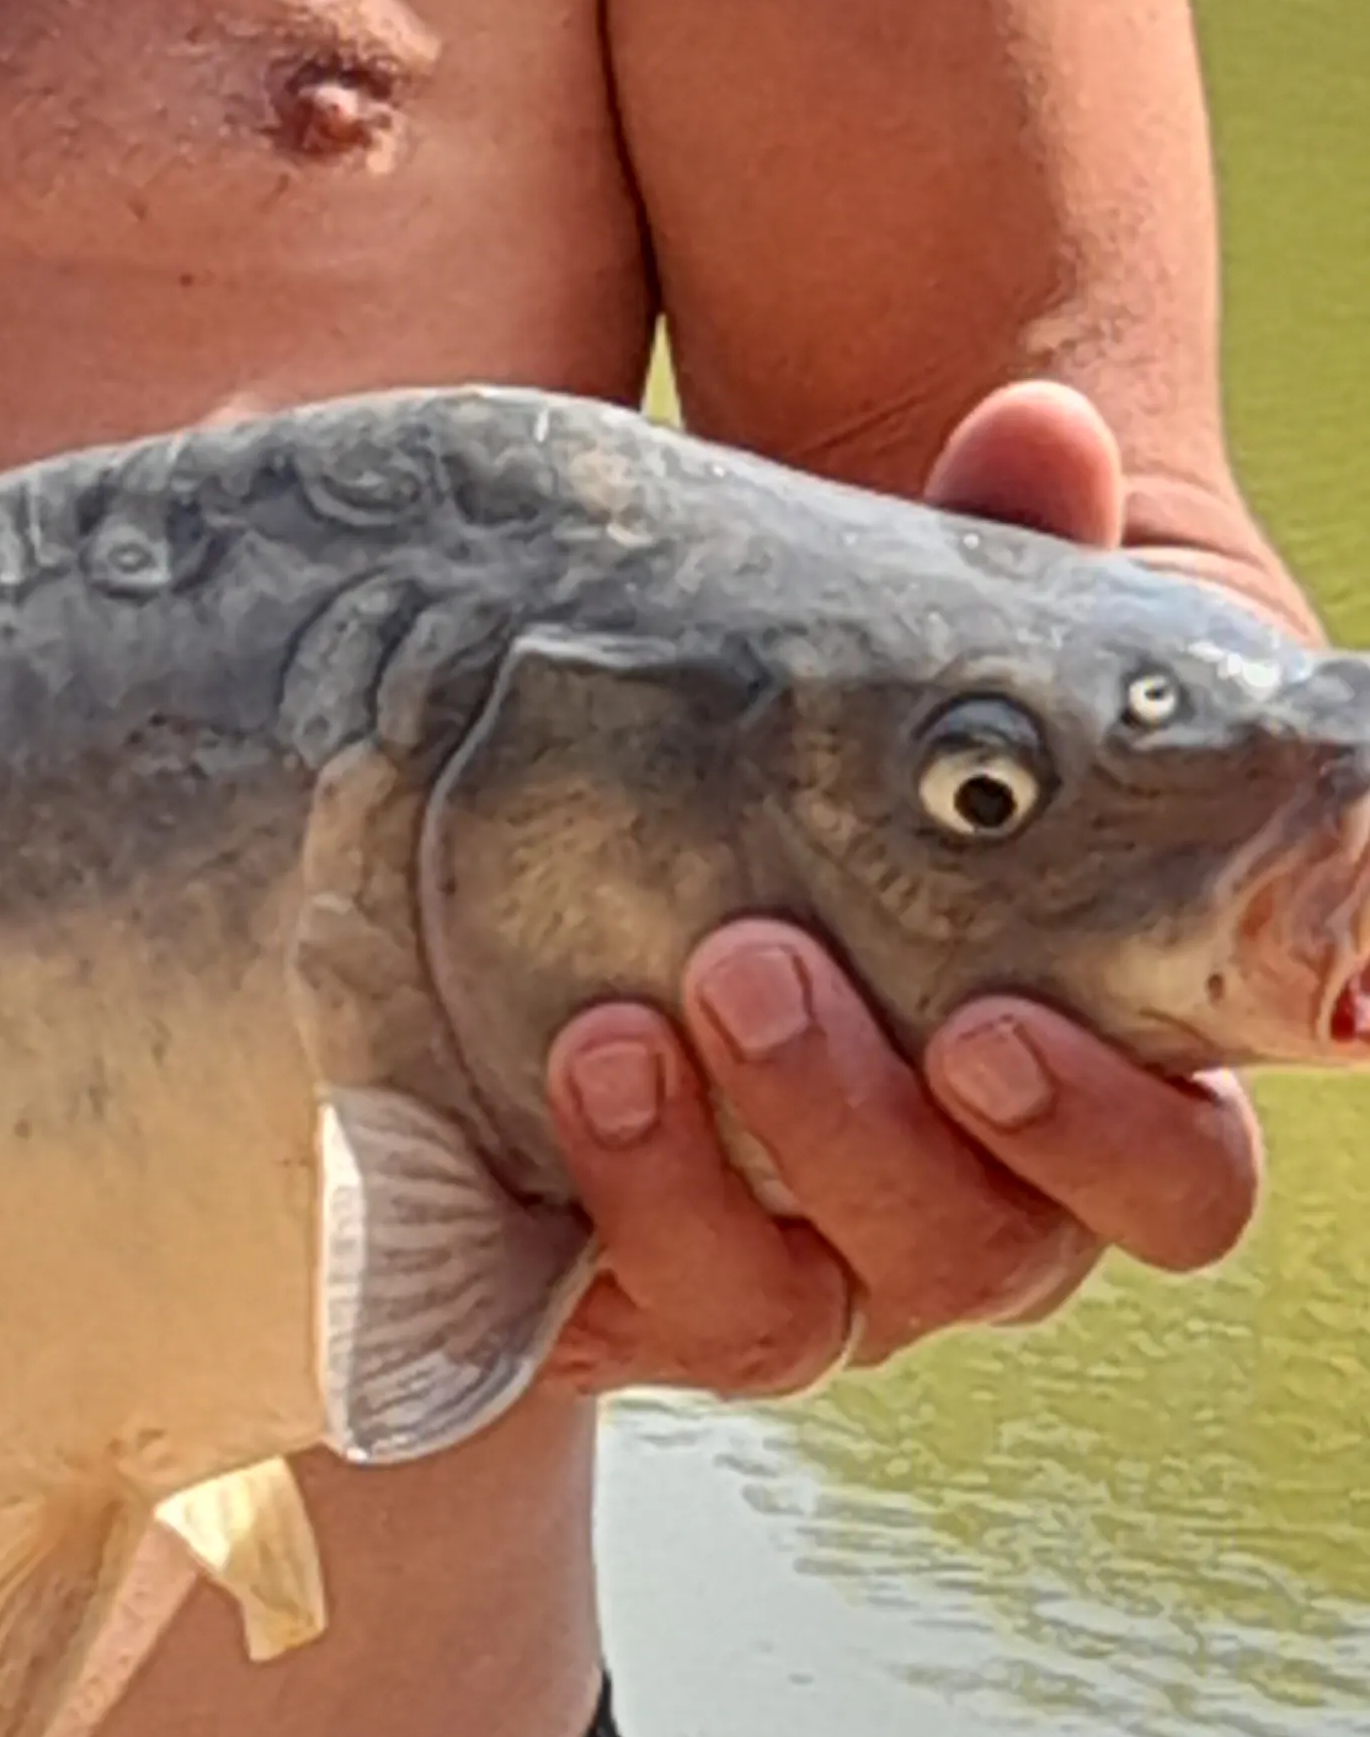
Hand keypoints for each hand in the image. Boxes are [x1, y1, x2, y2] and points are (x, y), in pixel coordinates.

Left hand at [538, 381, 1269, 1399]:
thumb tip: (1042, 433)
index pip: (1185, 1167)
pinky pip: (675, 1303)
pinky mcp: (657, 1299)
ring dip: (773, 1141)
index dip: (1141, 1123)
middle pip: (1029, 1245)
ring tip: (652, 1001)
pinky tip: (584, 1054)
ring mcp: (813, 1274)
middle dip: (967, 1134)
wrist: (551, 925)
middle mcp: (971, 1212)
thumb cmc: (796, 806)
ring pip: (839, 1294)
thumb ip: (983, 572)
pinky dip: (638, 1187)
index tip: (1021, 1012)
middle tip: (840, 984)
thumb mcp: (885, 690)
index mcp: (1083, 1090)